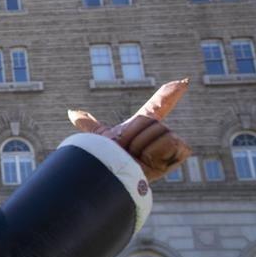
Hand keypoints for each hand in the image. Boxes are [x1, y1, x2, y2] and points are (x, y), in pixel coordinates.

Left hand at [68, 79, 191, 180]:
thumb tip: (72, 112)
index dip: (169, 94)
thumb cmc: (106, 158)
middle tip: (127, 150)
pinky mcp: (181, 152)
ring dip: (143, 145)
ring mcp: (171, 143)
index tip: (183, 81)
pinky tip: (151, 163)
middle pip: (150, 120)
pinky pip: (172, 141)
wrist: (111, 174)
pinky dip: (157, 152)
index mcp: (144, 128)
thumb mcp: (99, 138)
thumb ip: (90, 125)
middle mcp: (159, 134)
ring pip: (161, 130)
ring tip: (137, 158)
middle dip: (134, 135)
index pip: (157, 106)